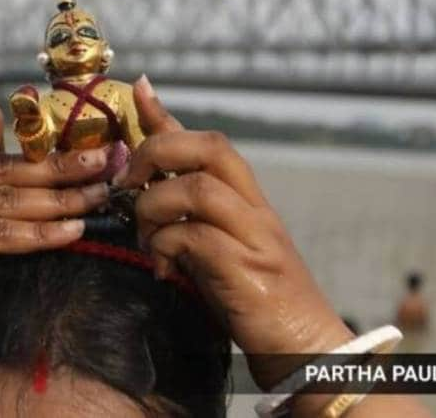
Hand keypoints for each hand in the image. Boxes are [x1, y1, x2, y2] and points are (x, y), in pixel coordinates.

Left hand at [119, 78, 352, 389]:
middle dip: (157, 152)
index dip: (168, 115)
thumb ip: (189, 218)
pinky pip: (195, 238)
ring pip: (198, 188)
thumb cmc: (254, 297)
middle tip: (130, 183)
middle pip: (209, 147)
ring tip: (147, 237)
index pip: (209, 142)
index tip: (140, 88)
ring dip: (156, 208)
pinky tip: (161, 269)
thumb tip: (148, 196)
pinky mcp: (248, 271)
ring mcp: (255, 237)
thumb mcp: (217, 248)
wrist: (305, 348)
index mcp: (248, 200)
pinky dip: (165, 247)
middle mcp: (255, 209)